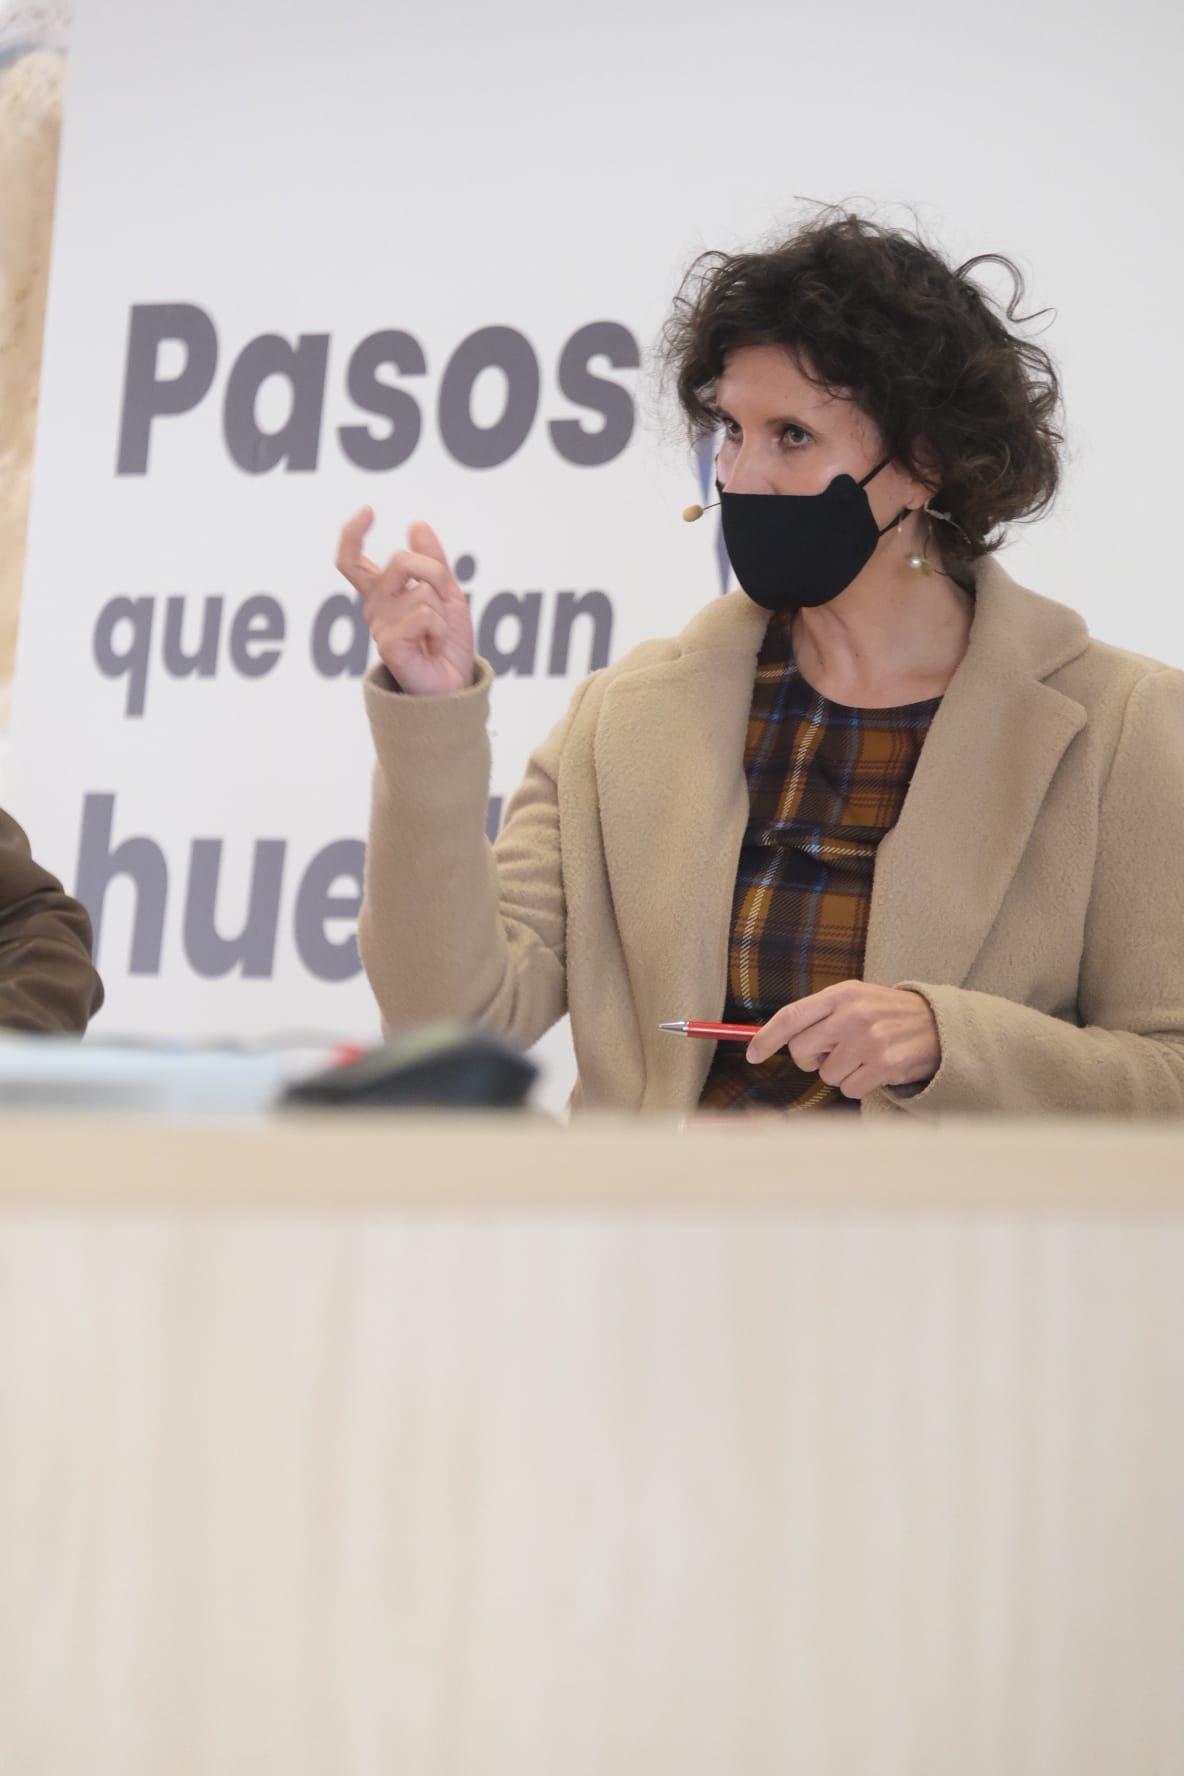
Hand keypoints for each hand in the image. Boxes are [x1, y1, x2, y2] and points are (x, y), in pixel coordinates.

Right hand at [335, 507, 475, 696]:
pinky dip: (440, 626)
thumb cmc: (446, 643)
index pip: (351, 561)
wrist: (454, 685)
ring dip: (442, 610)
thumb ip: (433, 561)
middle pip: (401, 560)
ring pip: (421, 590)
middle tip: (443, 605)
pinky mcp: (388, 644)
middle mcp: (375, 607)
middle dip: (435, 574)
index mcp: (382, 594)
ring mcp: (379, 626)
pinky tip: (433, 643)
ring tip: (436, 634)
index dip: (352, 534)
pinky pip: (424, 614)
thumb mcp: (447, 594)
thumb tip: (417, 524)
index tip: (367, 511)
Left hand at [745, 981, 940, 1100]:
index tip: (752, 1054)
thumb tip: (780, 1039)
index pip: (791, 1017)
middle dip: (811, 1060)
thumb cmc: (888, 1014)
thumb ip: (821, 1014)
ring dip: (840, 1073)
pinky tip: (876, 1069)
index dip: (766, 1038)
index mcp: (842, 994)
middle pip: (802, 1051)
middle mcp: (853, 1015)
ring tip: (863, 1057)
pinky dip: (859, 1085)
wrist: (938, 1024)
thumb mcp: (856, 999)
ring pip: (826, 1075)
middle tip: (833, 1053)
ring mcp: (868, 1040)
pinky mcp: (884, 1065)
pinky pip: (850, 1089)